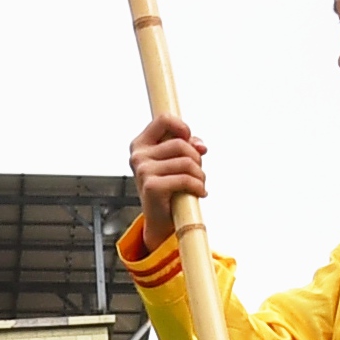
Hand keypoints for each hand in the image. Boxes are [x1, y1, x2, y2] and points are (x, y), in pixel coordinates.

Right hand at [126, 117, 208, 247]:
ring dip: (200, 175)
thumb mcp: (176, 161)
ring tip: (198, 184)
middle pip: (181, 144)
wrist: (160, 220)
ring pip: (187, 162)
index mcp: (141, 144)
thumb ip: (187, 146)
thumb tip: (200, 145)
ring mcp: (143, 170)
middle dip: (196, 159)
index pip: (163, 119)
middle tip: (196, 173)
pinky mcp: (151, 187)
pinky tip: (200, 193)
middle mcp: (138, 155)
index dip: (182, 127)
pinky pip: (185, 179)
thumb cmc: (168, 188)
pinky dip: (198, 187)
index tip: (189, 140)